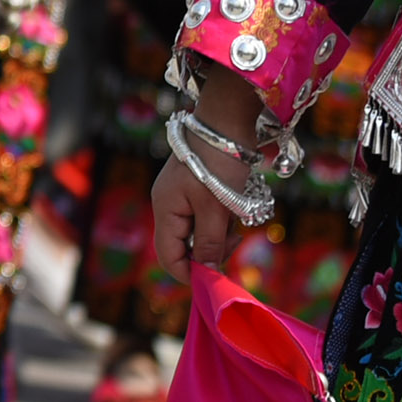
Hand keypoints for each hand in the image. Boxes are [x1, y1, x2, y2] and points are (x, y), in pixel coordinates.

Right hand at [147, 72, 272, 285]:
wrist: (225, 123)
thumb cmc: (219, 165)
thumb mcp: (218, 208)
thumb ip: (211, 243)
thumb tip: (207, 274)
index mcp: (165, 209)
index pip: (168, 256)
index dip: (189, 273)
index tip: (216, 279)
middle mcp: (167, 204)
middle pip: (182, 246)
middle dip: (209, 251)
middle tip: (235, 239)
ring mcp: (178, 196)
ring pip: (196, 232)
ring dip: (218, 234)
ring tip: (236, 220)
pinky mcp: (193, 188)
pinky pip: (203, 216)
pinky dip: (219, 219)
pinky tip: (233, 209)